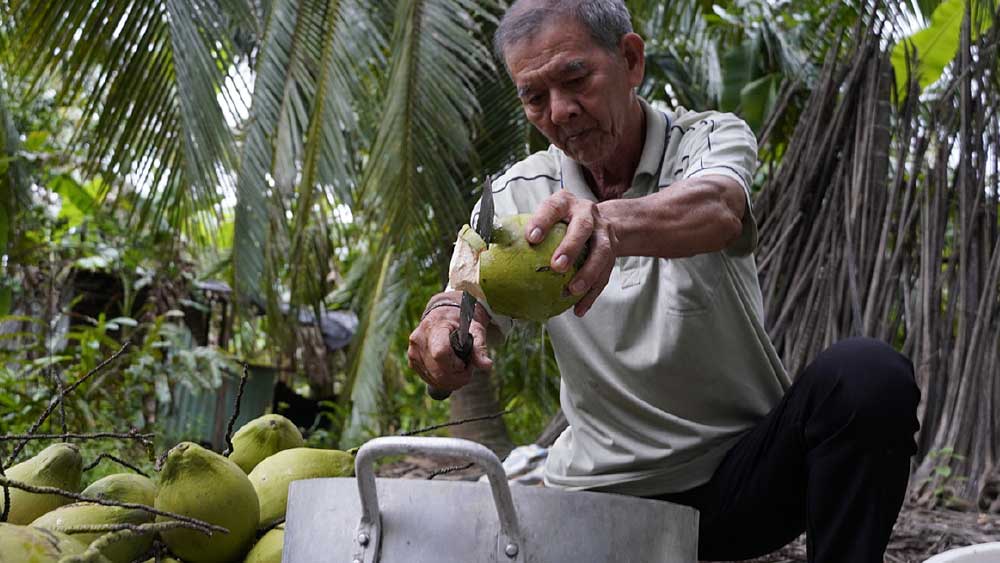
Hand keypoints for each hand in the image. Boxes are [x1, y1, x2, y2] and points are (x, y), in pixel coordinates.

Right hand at [407, 291, 492, 391]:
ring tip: (459, 365)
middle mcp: (419, 339)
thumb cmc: (461, 321)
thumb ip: (480, 347)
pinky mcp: (412, 361)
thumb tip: (487, 366)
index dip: (456, 364)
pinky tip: (449, 368)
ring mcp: (413, 352)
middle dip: (457, 377)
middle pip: (438, 372)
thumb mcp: (475, 329)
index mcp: (434, 326)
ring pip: (434, 379)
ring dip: (451, 380)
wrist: (443, 315)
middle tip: (467, 368)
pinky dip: (442, 380)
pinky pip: (429, 379)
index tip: (465, 361)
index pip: (441, 353)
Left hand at [526, 191, 617, 315]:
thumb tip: (490, 243)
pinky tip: (578, 308)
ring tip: (572, 290)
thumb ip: (526, 228)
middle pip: (582, 229)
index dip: (543, 221)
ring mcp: (603, 234)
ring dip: (587, 273)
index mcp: (566, 203)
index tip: (531, 237)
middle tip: (557, 266)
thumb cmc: (565, 220)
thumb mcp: (548, 214)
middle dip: (571, 247)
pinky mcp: (612, 255)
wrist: (607, 221)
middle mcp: (587, 215)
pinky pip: (604, 276)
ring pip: (600, 253)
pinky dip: (591, 294)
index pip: (553, 208)